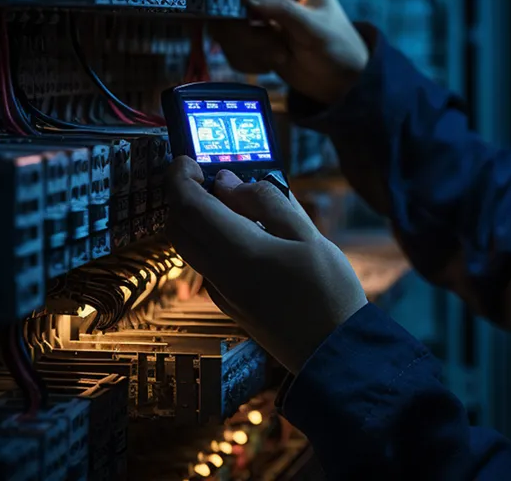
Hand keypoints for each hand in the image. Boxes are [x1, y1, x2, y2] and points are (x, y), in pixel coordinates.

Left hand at [164, 157, 368, 372]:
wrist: (333, 352)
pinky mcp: (230, 302)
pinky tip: (246, 232)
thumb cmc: (329, 292)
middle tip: (208, 174)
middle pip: (178, 225)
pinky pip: (206, 262)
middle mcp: (219, 272)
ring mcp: (221, 291)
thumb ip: (268, 203)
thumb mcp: (309, 237)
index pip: (187, 205)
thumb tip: (229, 181)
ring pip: (188, 245)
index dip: (180, 177)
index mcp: (239, 251)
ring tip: (232, 199)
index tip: (189, 159)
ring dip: (195, 216)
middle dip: (182, 194)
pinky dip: (210, 237)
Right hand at [209, 0, 369, 105]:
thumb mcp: (315, 29)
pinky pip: (232, 48)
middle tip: (270, 45)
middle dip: (246, 29)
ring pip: (229, 26)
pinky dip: (248, 60)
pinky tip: (271, 65)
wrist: (340, 83)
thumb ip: (282, 8)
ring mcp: (263, 20)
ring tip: (279, 56)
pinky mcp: (255, 41)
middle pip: (234, 2)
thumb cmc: (338, 50)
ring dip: (249, 47)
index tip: (251, 17)